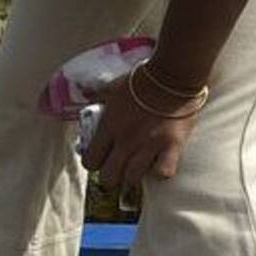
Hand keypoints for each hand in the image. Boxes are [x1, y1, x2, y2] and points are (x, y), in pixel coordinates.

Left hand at [81, 70, 201, 187]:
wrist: (170, 77)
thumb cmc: (139, 81)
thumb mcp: (111, 87)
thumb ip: (96, 95)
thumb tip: (84, 93)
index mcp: (108, 127)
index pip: (90, 160)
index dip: (93, 163)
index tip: (99, 159)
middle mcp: (125, 140)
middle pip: (109, 177)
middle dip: (111, 176)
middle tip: (117, 168)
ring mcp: (148, 145)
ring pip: (133, 178)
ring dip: (134, 176)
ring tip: (138, 167)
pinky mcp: (172, 146)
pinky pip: (163, 172)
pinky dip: (161, 171)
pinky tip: (160, 163)